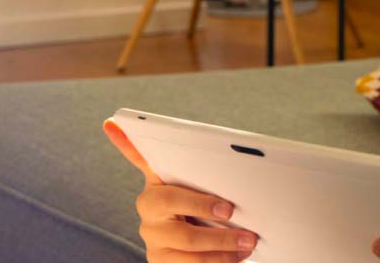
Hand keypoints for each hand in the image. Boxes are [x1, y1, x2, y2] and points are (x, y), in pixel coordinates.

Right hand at [104, 119, 259, 262]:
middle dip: (204, 206)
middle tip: (232, 211)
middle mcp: (148, 208)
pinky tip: (238, 256)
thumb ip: (203, 164)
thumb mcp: (204, 182)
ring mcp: (153, 237)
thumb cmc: (208, 206)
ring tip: (249, 241)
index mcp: (156, 180)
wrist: (201, 246)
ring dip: (223, 243)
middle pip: (170, 203)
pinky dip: (220, 260)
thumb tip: (163, 129)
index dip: (131, 143)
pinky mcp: (162, 261)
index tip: (140, 134)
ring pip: (187, 242)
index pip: (139, 156)